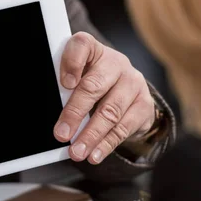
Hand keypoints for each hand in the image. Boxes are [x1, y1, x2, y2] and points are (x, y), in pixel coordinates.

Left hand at [54, 32, 154, 164]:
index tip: (64, 83)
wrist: (126, 93)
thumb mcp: (77, 80)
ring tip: (77, 152)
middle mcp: (116, 63)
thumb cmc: (92, 85)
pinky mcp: (144, 104)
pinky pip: (123, 128)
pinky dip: (106, 145)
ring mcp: (133, 83)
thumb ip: (64, 91)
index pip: (82, 45)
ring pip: (110, 112)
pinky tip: (95, 155)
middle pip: (94, 86)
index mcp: (93, 50)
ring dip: (91, 135)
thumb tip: (55, 120)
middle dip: (75, 113)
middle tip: (61, 134)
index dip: (72, 62)